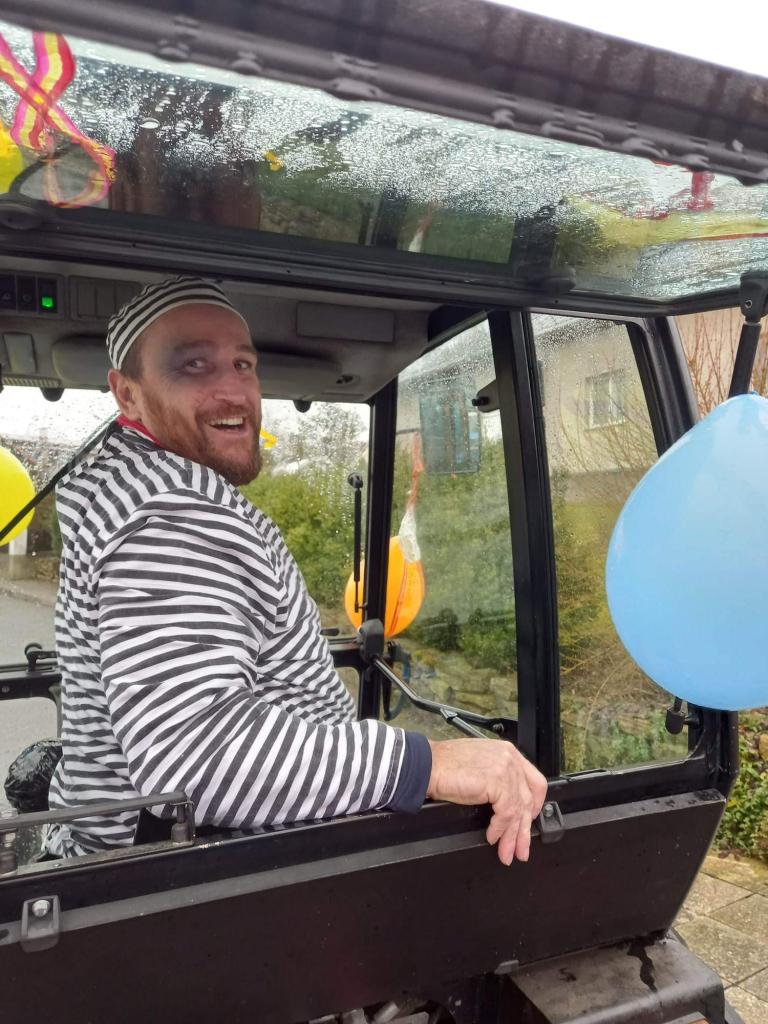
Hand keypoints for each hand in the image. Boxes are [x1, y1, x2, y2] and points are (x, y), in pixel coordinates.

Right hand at [426, 738, 547, 865]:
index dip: (534, 806)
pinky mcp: (498, 781)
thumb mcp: (480, 767)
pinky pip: (506, 813)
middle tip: (521, 849)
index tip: (527, 822)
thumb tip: (506, 804)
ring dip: (512, 836)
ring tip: (507, 852)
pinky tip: (492, 836)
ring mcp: (505, 769)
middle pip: (528, 799)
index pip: (534, 782)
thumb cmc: (445, 766)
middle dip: (524, 829)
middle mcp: (510, 758)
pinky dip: (500, 829)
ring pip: (518, 810)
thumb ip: (497, 778)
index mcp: (508, 753)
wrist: (427, 765)